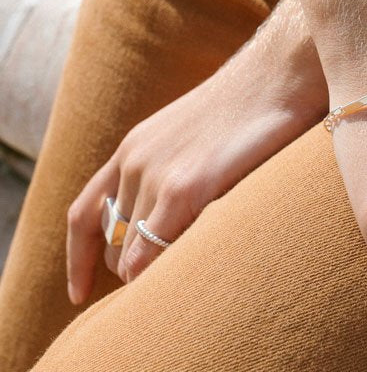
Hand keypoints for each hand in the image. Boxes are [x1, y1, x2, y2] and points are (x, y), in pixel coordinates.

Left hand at [66, 0, 326, 303]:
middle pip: (110, 241)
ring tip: (179, 299)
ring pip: (129, 252)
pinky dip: (155, 280)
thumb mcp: (201, 136)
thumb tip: (184, 215)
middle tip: (157, 299)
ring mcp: (156, 173)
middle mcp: (134, 161)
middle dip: (124, 273)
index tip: (80, 292)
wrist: (282, 71)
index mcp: (134, 147)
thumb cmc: (258, 106)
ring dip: (146, 281)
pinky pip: (152, 253)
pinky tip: (180, 292)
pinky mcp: (185, 186)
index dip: (79, 259)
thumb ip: (181, 170)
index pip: (83, 214)